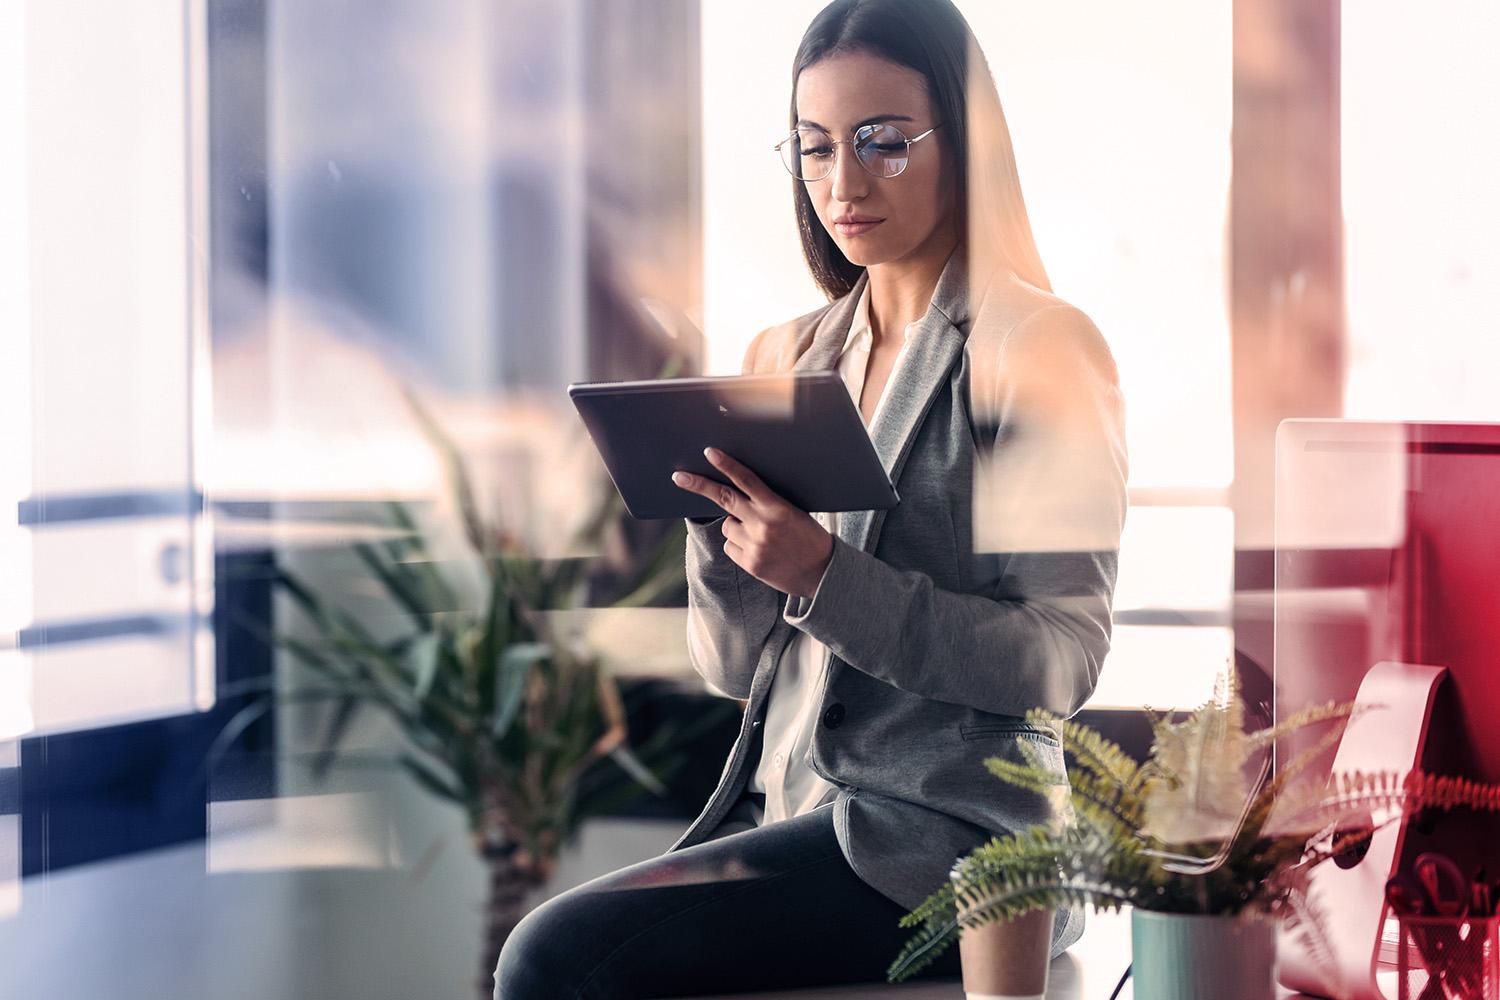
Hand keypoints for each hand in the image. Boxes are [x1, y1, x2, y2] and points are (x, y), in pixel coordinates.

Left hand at [672, 447, 833, 598]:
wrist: (822, 573)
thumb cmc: (809, 538)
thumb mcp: (794, 513)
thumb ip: (767, 504)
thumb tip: (737, 495)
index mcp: (777, 507)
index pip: (746, 480)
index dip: (726, 465)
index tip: (709, 453)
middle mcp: (762, 524)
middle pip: (723, 498)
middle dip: (698, 485)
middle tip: (679, 477)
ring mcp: (754, 545)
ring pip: (728, 527)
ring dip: (737, 527)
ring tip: (761, 537)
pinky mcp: (749, 563)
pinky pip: (731, 547)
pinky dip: (739, 546)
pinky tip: (760, 551)